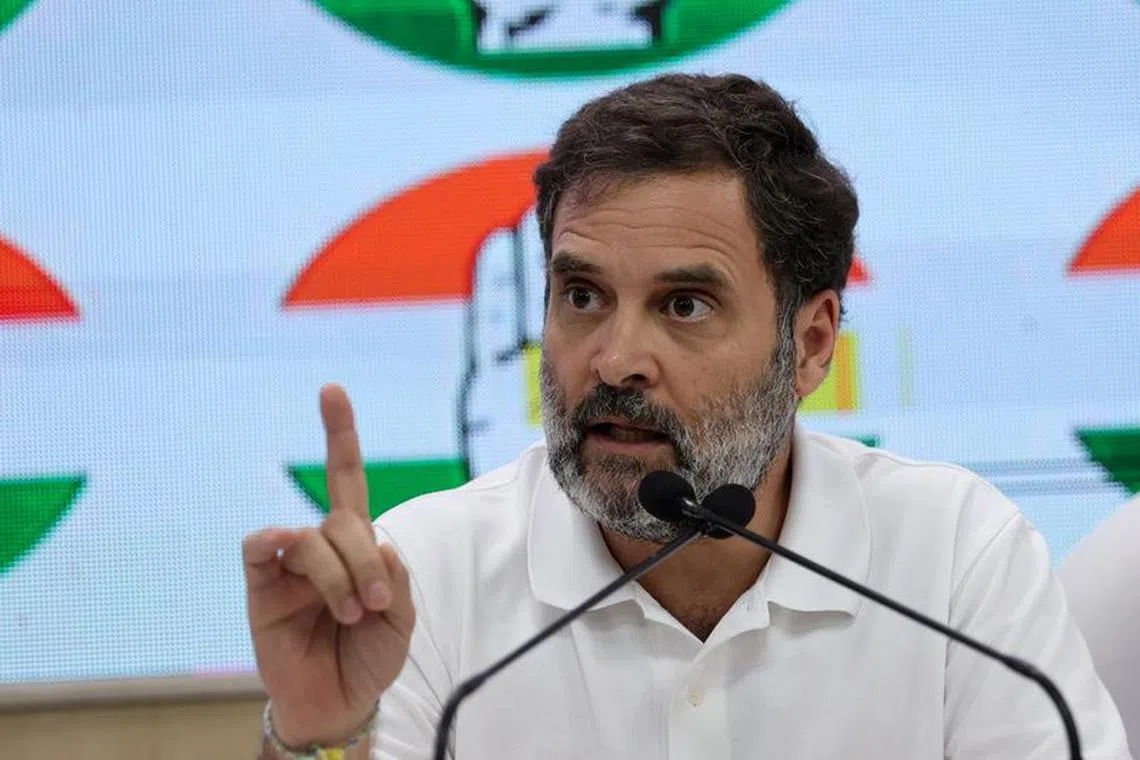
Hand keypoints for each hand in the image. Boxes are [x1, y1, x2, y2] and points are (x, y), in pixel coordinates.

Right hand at [244, 384, 414, 747]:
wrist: (338, 704)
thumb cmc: (369, 658)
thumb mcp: (400, 620)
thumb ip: (396, 579)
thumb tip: (380, 543)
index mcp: (356, 544)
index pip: (346, 479)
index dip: (339, 435)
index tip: (331, 391)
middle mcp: (321, 547)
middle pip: (343, 518)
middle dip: (367, 558)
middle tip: (376, 603)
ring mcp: (289, 566)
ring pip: (311, 537)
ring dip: (339, 572)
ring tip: (352, 612)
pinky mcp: (260, 588)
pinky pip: (261, 547)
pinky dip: (278, 543)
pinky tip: (291, 556)